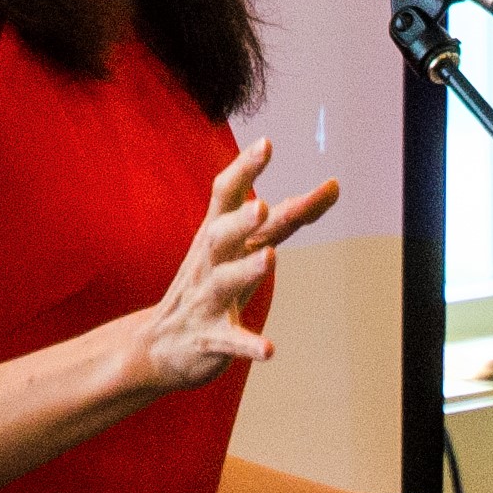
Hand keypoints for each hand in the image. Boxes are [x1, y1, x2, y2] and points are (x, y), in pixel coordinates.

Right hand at [130, 141, 341, 391]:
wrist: (158, 345)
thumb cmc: (211, 285)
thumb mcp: (246, 247)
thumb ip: (289, 217)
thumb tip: (334, 185)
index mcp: (217, 236)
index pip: (226, 195)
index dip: (245, 170)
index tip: (266, 143)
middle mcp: (209, 262)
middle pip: (221, 234)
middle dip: (240, 220)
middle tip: (260, 205)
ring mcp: (207, 300)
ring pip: (224, 282)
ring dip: (246, 270)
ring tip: (269, 258)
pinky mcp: (210, 338)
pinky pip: (230, 341)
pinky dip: (249, 344)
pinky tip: (269, 349)